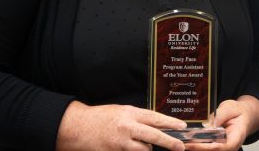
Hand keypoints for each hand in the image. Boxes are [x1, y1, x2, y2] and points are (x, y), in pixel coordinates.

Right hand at [56, 101, 186, 150]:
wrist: (76, 127)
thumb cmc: (99, 118)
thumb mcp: (121, 112)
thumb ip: (138, 118)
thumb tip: (156, 124)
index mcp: (129, 113)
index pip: (155, 118)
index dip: (170, 122)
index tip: (182, 126)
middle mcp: (127, 127)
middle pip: (154, 136)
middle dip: (170, 142)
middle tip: (180, 146)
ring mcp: (120, 143)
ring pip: (144, 150)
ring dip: (146, 149)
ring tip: (139, 144)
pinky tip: (130, 148)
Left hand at [185, 96, 258, 150]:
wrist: (244, 116)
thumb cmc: (238, 112)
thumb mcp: (230, 108)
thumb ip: (219, 116)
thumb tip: (207, 125)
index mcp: (236, 137)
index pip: (219, 146)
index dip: (203, 146)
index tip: (191, 143)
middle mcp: (230, 146)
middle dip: (196, 148)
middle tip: (182, 142)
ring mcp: (224, 148)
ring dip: (196, 147)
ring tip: (182, 140)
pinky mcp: (217, 146)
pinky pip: (207, 148)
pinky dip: (197, 145)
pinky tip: (188, 140)